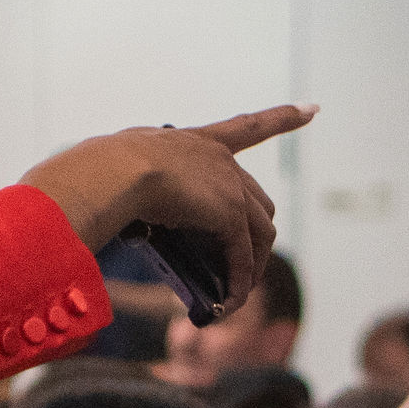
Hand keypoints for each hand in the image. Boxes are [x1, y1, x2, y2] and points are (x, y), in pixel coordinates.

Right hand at [22, 107, 315, 325]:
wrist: (107, 172)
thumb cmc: (95, 175)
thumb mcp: (115, 181)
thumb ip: (122, 199)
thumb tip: (97, 227)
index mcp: (194, 142)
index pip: (247, 127)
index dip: (282, 117)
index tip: (313, 108)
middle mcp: (217, 157)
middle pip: (256, 200)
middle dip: (254, 234)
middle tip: (241, 265)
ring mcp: (227, 183)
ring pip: (258, 231)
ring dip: (249, 264)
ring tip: (234, 292)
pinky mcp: (229, 213)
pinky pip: (243, 253)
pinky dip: (239, 278)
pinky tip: (230, 299)